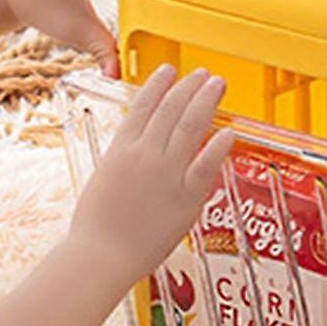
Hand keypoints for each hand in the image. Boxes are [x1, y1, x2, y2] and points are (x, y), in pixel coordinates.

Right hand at [69, 64, 233, 285]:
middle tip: (204, 75)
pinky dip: (219, 146)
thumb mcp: (104, 180)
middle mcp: (144, 154)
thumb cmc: (97, 227)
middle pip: (171, 109)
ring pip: (190, 127)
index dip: (159, 84)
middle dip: (190, 87)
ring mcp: (166, 173)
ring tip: (217, 85)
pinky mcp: (185, 197)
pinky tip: (229, 131)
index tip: (170, 70)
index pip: (143, 105)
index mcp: (120, 148)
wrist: (100, 255)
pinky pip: (206, 165)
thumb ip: (125, 163)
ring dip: (206, 101)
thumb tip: (139, 153)